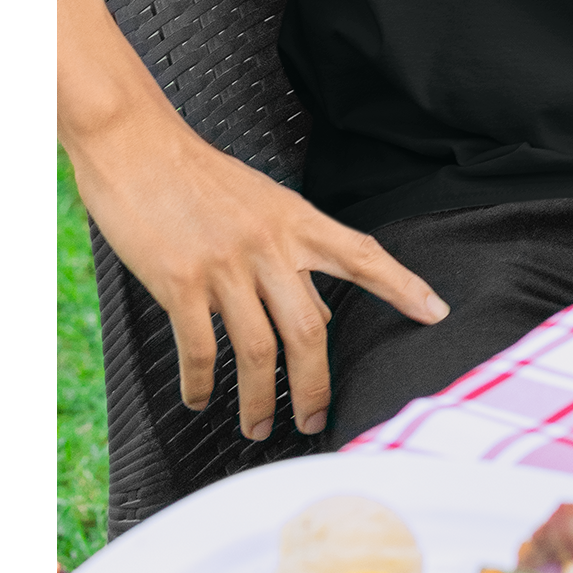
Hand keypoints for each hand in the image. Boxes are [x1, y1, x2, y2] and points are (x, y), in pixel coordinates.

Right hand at [66, 96, 448, 441]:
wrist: (137, 145)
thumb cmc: (198, 176)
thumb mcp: (262, 204)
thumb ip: (293, 255)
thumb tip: (319, 316)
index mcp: (295, 220)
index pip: (362, 255)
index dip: (402, 286)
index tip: (434, 312)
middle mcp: (269, 244)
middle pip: (309, 331)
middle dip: (316, 387)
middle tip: (315, 420)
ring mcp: (225, 265)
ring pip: (258, 351)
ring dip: (259, 400)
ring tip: (259, 427)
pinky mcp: (180, 282)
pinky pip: (200, 350)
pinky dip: (202, 384)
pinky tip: (200, 399)